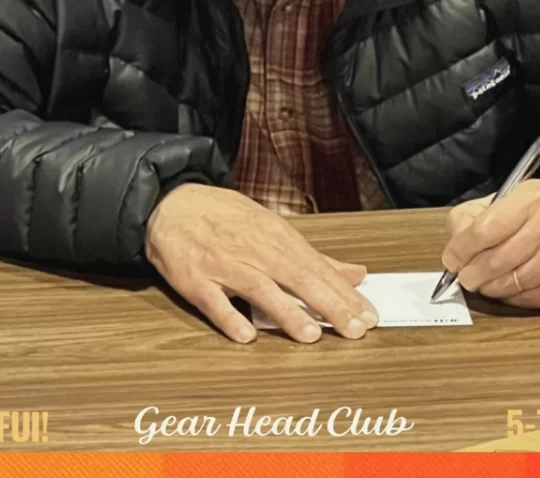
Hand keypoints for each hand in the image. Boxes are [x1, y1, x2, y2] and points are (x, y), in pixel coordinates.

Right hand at [145, 183, 378, 343]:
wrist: (171, 203)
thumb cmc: (224, 217)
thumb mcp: (272, 227)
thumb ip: (315, 257)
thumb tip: (356, 274)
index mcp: (275, 236)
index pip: (317, 267)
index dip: (344, 293)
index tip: (369, 315)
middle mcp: (253, 249)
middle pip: (297, 277)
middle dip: (328, 304)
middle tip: (354, 328)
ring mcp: (223, 265)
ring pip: (259, 289)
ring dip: (286, 311)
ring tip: (310, 334)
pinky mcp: (194, 279)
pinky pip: (213, 302)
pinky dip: (229, 318)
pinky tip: (246, 335)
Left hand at [442, 180, 539, 308]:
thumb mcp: (524, 195)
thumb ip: (484, 212)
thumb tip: (455, 239)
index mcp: (533, 200)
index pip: (483, 229)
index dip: (459, 248)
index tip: (451, 257)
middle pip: (491, 261)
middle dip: (469, 273)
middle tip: (463, 275)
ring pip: (506, 285)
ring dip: (487, 287)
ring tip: (483, 280)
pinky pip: (525, 300)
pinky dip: (510, 297)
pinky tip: (510, 286)